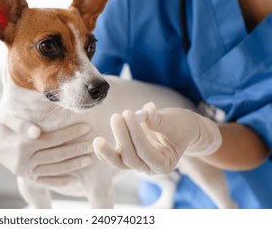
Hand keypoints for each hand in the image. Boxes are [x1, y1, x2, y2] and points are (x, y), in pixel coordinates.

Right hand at [0, 108, 93, 185]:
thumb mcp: (5, 117)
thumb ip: (20, 123)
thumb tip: (36, 133)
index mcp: (21, 145)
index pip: (53, 139)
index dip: (71, 133)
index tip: (87, 126)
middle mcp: (24, 161)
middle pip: (57, 155)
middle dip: (78, 149)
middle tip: (95, 143)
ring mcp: (25, 171)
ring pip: (55, 169)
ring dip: (74, 164)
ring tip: (90, 159)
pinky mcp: (26, 177)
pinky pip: (46, 181)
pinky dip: (61, 181)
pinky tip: (75, 178)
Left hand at [93, 102, 221, 174]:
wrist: (180, 129)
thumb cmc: (179, 125)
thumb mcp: (174, 121)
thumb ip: (159, 119)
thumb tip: (147, 110)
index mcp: (165, 163)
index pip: (146, 151)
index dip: (135, 133)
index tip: (128, 113)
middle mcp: (150, 168)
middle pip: (131, 159)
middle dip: (122, 137)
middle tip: (116, 116)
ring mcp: (138, 164)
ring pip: (120, 163)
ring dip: (108, 152)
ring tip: (97, 141)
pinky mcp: (129, 157)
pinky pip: (115, 159)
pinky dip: (105, 154)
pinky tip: (97, 144)